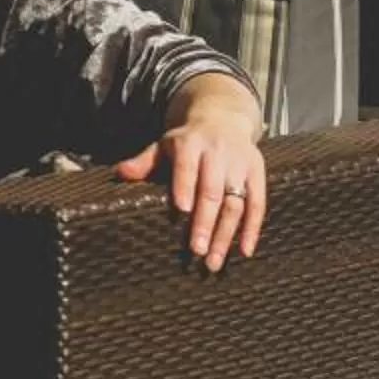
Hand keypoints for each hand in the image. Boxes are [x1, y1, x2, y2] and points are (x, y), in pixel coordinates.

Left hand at [112, 75, 266, 272]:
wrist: (224, 117)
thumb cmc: (188, 141)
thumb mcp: (165, 145)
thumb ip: (145, 161)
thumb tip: (120, 173)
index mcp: (191, 144)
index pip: (187, 167)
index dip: (185, 187)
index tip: (181, 211)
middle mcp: (218, 152)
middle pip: (212, 191)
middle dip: (204, 222)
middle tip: (196, 250)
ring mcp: (240, 163)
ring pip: (235, 202)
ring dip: (226, 234)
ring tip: (214, 261)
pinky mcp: (257, 172)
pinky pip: (258, 203)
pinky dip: (252, 229)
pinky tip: (244, 251)